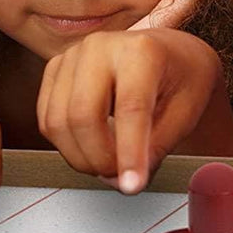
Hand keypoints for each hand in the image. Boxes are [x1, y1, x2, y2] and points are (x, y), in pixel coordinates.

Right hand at [37, 28, 222, 193]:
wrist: (169, 50)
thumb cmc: (182, 76)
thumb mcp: (185, 113)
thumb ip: (155, 147)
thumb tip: (123, 180)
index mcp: (141, 51)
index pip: (130, 108)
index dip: (129, 153)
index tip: (133, 185)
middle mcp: (101, 46)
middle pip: (83, 114)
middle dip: (100, 158)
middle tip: (122, 176)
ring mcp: (73, 55)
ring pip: (58, 120)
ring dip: (80, 156)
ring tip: (108, 163)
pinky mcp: (55, 68)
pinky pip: (47, 118)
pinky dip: (65, 144)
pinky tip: (91, 147)